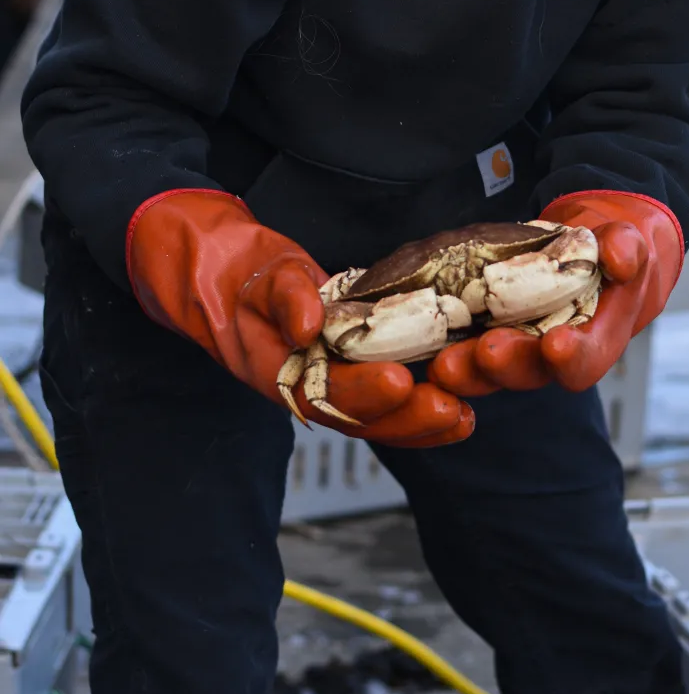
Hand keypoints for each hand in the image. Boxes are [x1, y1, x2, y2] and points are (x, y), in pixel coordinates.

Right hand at [127, 189, 472, 446]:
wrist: (220, 273)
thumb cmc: (239, 271)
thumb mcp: (260, 272)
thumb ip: (285, 295)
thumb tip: (308, 323)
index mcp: (278, 373)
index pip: (324, 393)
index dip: (363, 392)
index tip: (400, 381)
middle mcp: (305, 388)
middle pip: (357, 418)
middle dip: (406, 419)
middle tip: (452, 410)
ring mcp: (327, 384)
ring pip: (373, 418)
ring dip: (418, 422)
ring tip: (463, 418)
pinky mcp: (346, 371)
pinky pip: (381, 399)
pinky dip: (414, 407)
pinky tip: (453, 407)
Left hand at [429, 191, 682, 395]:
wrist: (597, 246)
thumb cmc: (618, 248)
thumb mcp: (632, 240)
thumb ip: (628, 248)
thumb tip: (620, 258)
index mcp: (598, 337)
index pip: (587, 358)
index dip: (573, 357)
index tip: (556, 346)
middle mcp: (555, 353)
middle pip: (530, 371)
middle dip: (505, 365)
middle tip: (484, 352)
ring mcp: (519, 344)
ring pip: (492, 366)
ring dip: (467, 366)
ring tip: (443, 361)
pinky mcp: (489, 329)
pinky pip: (466, 342)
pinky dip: (446, 343)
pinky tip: (420, 337)